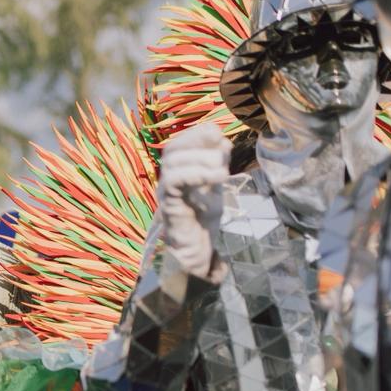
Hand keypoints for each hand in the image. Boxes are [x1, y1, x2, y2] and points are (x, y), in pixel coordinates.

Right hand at [158, 123, 229, 276]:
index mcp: (179, 174)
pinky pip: (174, 181)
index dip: (196, 135)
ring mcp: (166, 193)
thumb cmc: (200, 223)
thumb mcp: (213, 189)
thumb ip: (216, 167)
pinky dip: (195, 173)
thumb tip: (224, 143)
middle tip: (222, 151)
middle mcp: (168, 180)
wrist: (192, 255)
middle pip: (172, 149)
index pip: (179, 144)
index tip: (219, 135)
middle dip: (197, 142)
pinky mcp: (169, 206)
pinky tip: (217, 177)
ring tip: (222, 169)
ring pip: (173, 163)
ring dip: (200, 159)